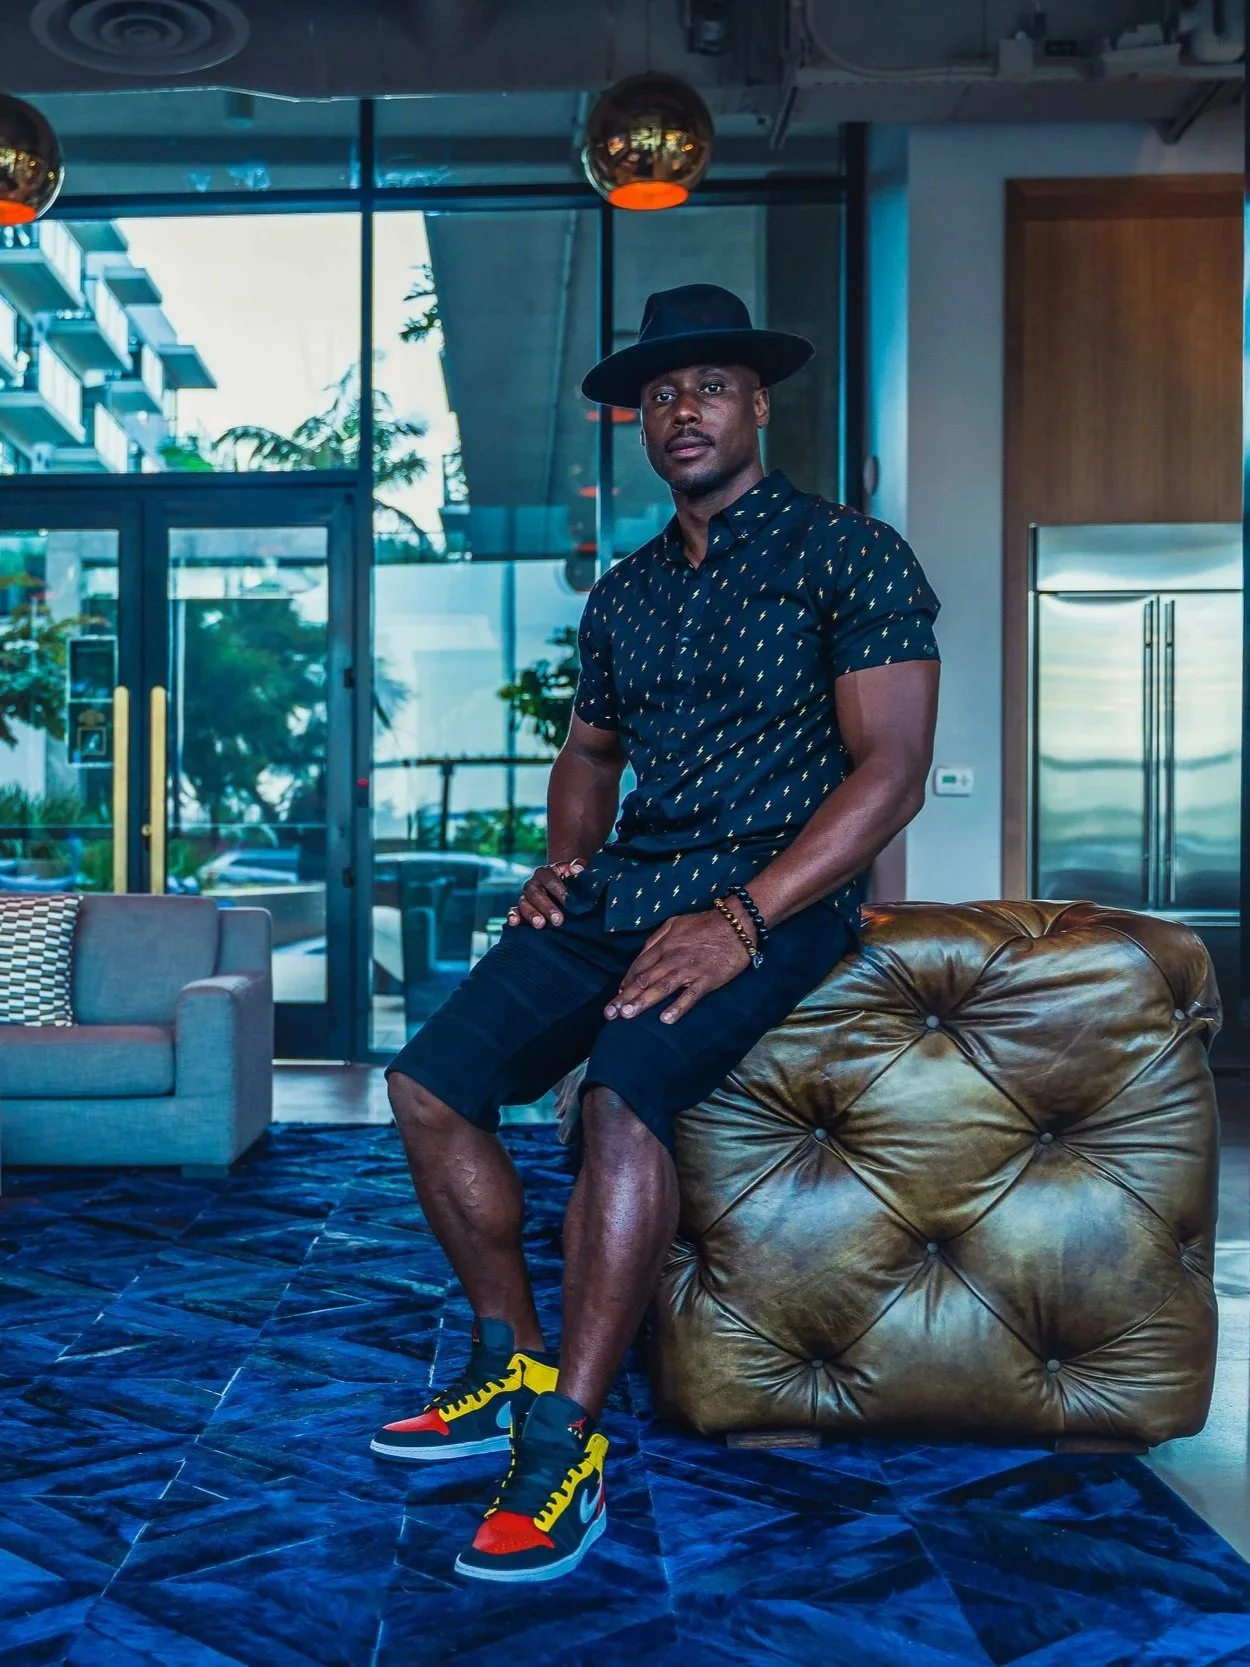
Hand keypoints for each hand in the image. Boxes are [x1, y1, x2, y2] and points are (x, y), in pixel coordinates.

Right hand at [507, 859, 584, 929]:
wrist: (564, 886)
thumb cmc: (573, 880)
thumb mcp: (578, 871)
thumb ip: (579, 867)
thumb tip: (576, 868)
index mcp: (546, 872)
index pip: (549, 879)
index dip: (558, 889)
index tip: (568, 901)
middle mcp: (533, 883)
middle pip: (535, 893)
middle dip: (547, 907)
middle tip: (558, 920)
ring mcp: (526, 896)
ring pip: (524, 903)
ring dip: (531, 914)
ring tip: (540, 925)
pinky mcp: (521, 909)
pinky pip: (514, 911)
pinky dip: (513, 916)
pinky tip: (514, 923)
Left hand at [605, 907, 752, 1024]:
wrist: (736, 924)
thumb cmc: (704, 923)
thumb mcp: (674, 922)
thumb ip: (656, 938)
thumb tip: (641, 956)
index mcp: (664, 945)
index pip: (639, 967)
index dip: (627, 982)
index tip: (618, 994)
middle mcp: (672, 959)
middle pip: (644, 980)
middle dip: (625, 997)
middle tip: (610, 1013)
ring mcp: (689, 971)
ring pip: (661, 989)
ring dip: (642, 1003)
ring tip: (627, 1015)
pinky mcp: (706, 980)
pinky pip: (690, 997)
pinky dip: (677, 1008)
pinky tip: (665, 1020)